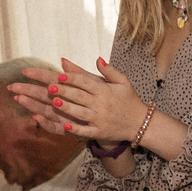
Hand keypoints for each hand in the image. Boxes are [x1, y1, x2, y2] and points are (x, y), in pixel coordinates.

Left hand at [23, 58, 145, 142]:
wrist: (141, 123)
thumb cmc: (130, 100)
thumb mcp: (123, 82)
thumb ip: (109, 70)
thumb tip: (97, 59)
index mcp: (105, 91)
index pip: (86, 82)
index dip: (72, 78)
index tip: (59, 75)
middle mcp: (101, 104)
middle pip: (79, 96)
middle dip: (64, 91)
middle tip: (50, 87)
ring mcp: (100, 119)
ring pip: (80, 113)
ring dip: (66, 108)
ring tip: (54, 102)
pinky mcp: (100, 132)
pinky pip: (86, 131)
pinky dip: (76, 129)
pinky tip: (65, 125)